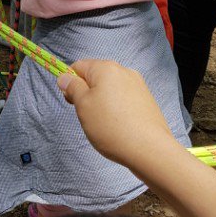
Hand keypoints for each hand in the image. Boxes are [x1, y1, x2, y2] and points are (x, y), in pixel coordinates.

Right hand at [57, 59, 175, 167]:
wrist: (150, 150)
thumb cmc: (111, 126)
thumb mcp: (83, 105)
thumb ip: (72, 87)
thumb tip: (65, 77)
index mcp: (106, 68)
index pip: (78, 66)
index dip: (70, 82)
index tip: (72, 102)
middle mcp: (124, 71)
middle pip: (96, 77)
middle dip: (87, 94)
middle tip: (88, 116)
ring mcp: (138, 86)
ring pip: (110, 90)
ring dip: (102, 102)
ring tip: (105, 125)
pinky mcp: (147, 101)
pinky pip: (124, 99)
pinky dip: (117, 110)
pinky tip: (120, 127)